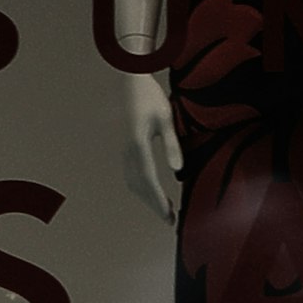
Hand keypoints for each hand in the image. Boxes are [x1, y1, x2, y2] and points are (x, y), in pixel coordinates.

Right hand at [119, 72, 178, 223]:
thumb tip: (177, 169)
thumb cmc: (151, 97)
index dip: (158, 200)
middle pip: (140, 186)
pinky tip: (153, 193)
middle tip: (170, 220)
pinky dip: (142, 188)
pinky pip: (132, 175)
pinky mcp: (127, 148)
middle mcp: (129, 150)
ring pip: (134, 182)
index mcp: (138, 144)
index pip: (149, 179)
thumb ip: (172, 144)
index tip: (168, 215)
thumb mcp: (166, 118)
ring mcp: (125, 150)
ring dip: (148, 198)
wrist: (130, 82)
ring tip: (165, 210)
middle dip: (154, 205)